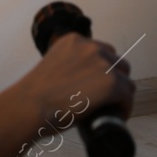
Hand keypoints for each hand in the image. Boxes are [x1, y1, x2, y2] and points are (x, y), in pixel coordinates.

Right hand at [16, 32, 134, 132]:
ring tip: (114, 108)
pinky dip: (125, 107)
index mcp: (74, 41)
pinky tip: (119, 115)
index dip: (104, 69)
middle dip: (115, 79)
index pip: (101, 51)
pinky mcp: (111, 84)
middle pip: (117, 62)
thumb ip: (66, 67)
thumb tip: (76, 85)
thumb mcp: (51, 67)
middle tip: (107, 98)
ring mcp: (102, 65)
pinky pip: (127, 95)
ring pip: (125, 80)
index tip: (99, 84)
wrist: (29, 107)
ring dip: (122, 93)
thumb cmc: (34, 95)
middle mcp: (90, 47)